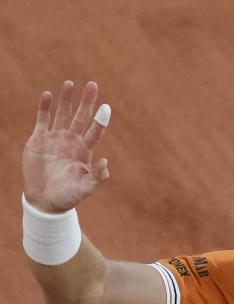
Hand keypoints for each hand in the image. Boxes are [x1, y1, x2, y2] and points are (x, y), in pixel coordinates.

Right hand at [22, 80, 109, 212]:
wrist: (45, 201)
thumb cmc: (69, 196)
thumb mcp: (85, 188)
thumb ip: (97, 177)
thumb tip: (105, 162)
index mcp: (85, 151)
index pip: (95, 131)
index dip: (100, 119)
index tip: (106, 106)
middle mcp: (71, 141)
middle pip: (80, 117)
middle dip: (86, 101)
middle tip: (92, 84)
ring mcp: (55, 139)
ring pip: (62, 114)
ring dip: (66, 99)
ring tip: (70, 83)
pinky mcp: (38, 140)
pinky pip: (42, 120)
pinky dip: (44, 108)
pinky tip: (47, 95)